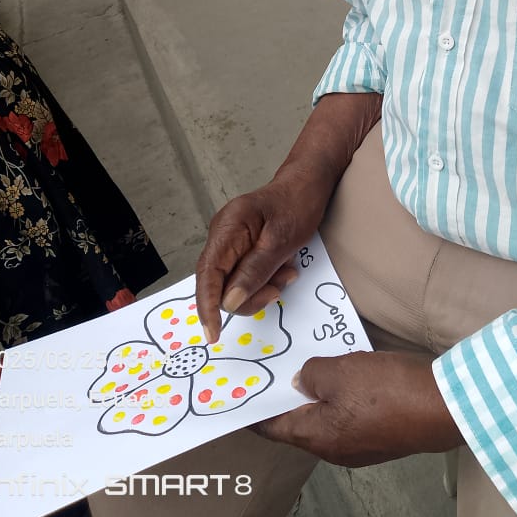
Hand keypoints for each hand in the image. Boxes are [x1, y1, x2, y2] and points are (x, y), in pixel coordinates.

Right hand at [196, 178, 325, 341]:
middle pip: (219, 282)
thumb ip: (254, 271)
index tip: (214, 334)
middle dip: (246, 295)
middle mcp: (222, 234)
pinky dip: (263, 279)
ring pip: (233, 282)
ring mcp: (230, 241)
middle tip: (276, 291)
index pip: (207, 273)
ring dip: (260, 287)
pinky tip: (283, 269)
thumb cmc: (297, 204)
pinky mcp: (241, 247)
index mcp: (228, 227)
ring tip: (286, 273)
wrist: (309, 182)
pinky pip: (244, 273)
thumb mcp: (281, 241)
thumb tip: (229, 302)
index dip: (207, 306)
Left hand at [253, 351, 463, 466]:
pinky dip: (340, 395)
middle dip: (286, 396)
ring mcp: (360, 445)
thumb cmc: (388, 390)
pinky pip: (349, 415)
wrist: (444, 406)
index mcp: (318, 437)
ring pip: (326, 417)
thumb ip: (312, 373)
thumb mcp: (340, 371)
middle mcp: (335, 449)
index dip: (254, 410)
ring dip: (316, 393)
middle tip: (273, 367)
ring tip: (308, 362)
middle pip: (299, 423)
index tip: (238, 395)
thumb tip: (301, 380)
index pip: (272, 427)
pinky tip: (345, 372)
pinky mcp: (381, 435)